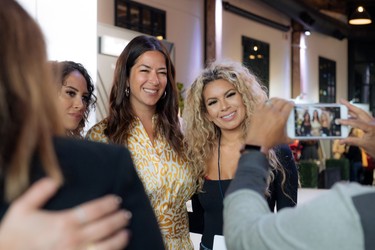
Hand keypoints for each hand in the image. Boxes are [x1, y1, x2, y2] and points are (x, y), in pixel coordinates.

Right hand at [0, 178, 130, 249]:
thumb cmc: (14, 236)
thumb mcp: (21, 209)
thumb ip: (39, 192)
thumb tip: (55, 179)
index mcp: (64, 222)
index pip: (94, 210)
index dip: (108, 204)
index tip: (117, 200)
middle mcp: (74, 239)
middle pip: (105, 227)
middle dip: (118, 219)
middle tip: (126, 214)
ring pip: (106, 247)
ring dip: (119, 239)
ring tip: (127, 233)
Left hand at [245, 97, 293, 152]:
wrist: (257, 142)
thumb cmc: (271, 141)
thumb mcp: (283, 140)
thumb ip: (290, 139)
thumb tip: (295, 140)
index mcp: (282, 117)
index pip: (289, 106)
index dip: (291, 103)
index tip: (292, 103)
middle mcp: (274, 111)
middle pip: (281, 101)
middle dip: (285, 101)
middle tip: (286, 103)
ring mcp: (265, 110)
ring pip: (272, 100)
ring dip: (277, 100)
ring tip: (278, 101)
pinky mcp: (257, 111)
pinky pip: (263, 102)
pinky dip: (267, 102)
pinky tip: (268, 104)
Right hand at [338, 99, 374, 157]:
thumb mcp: (364, 145)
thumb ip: (351, 141)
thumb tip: (340, 141)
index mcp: (371, 128)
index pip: (356, 122)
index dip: (346, 121)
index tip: (338, 121)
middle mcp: (372, 123)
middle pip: (360, 112)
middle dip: (350, 106)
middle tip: (341, 101)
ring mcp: (372, 122)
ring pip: (361, 113)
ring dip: (352, 108)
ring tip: (344, 104)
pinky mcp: (371, 124)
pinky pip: (362, 117)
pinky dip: (355, 114)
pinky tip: (349, 115)